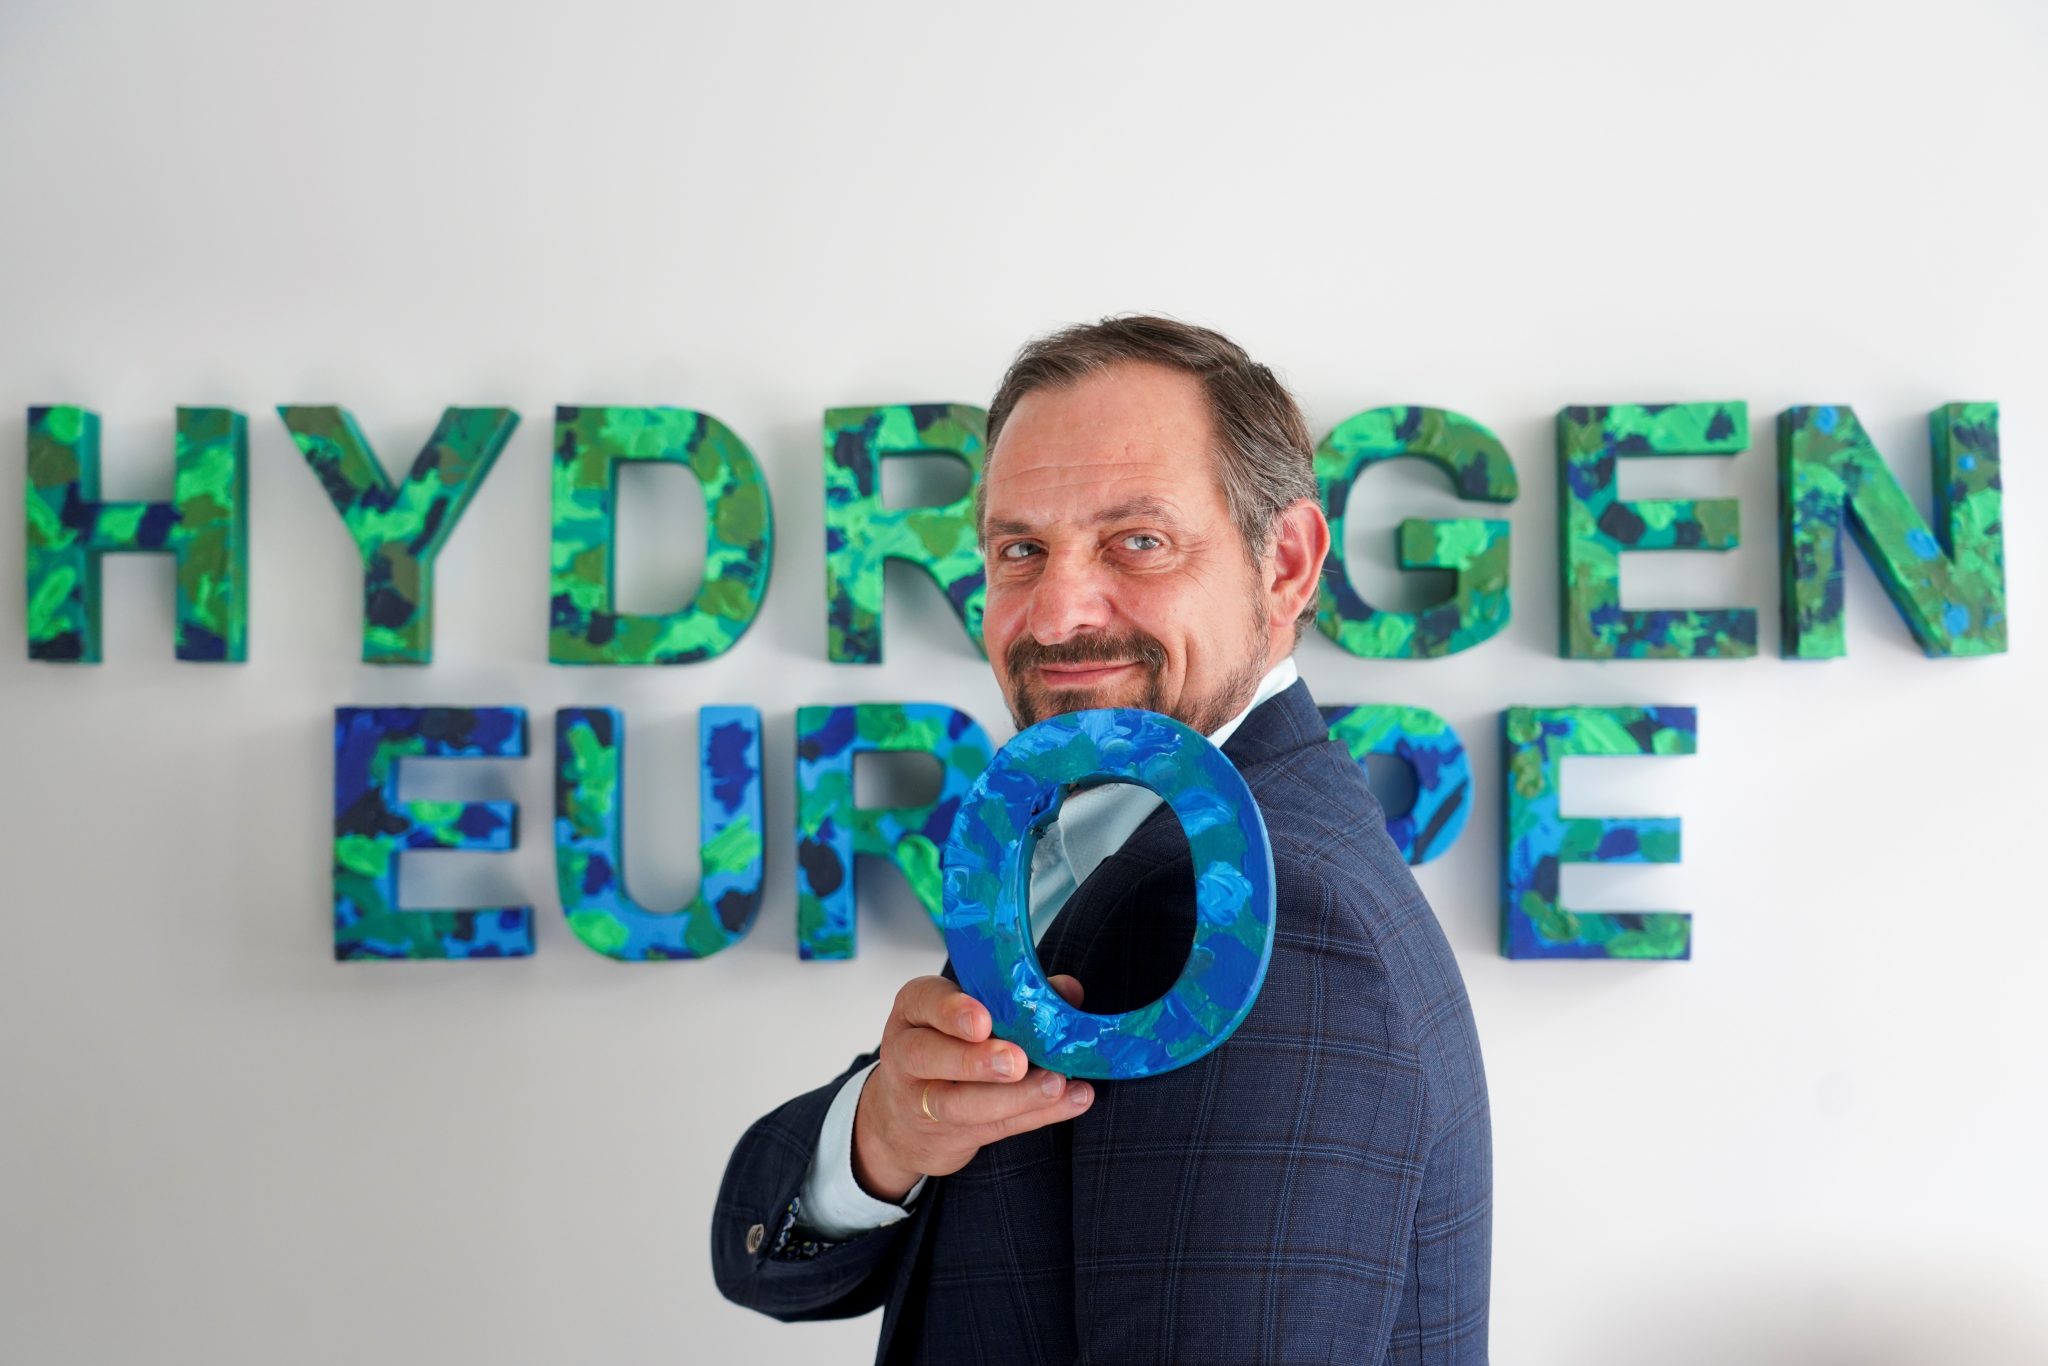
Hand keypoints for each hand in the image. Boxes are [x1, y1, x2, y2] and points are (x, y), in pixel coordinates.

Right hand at [851, 973, 1093, 1201]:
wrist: (905, 1118)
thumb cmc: (948, 1045)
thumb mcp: (966, 1014)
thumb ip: (1015, 999)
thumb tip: (1067, 990)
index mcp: (914, 1011)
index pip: (924, 1002)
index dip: (952, 1012)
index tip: (984, 1021)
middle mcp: (907, 1054)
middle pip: (929, 1056)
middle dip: (975, 1060)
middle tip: (1017, 1062)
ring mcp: (921, 1101)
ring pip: (957, 1104)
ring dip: (1012, 1097)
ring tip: (1055, 1085)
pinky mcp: (948, 1136)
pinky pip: (992, 1128)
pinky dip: (1036, 1115)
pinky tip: (1072, 1102)